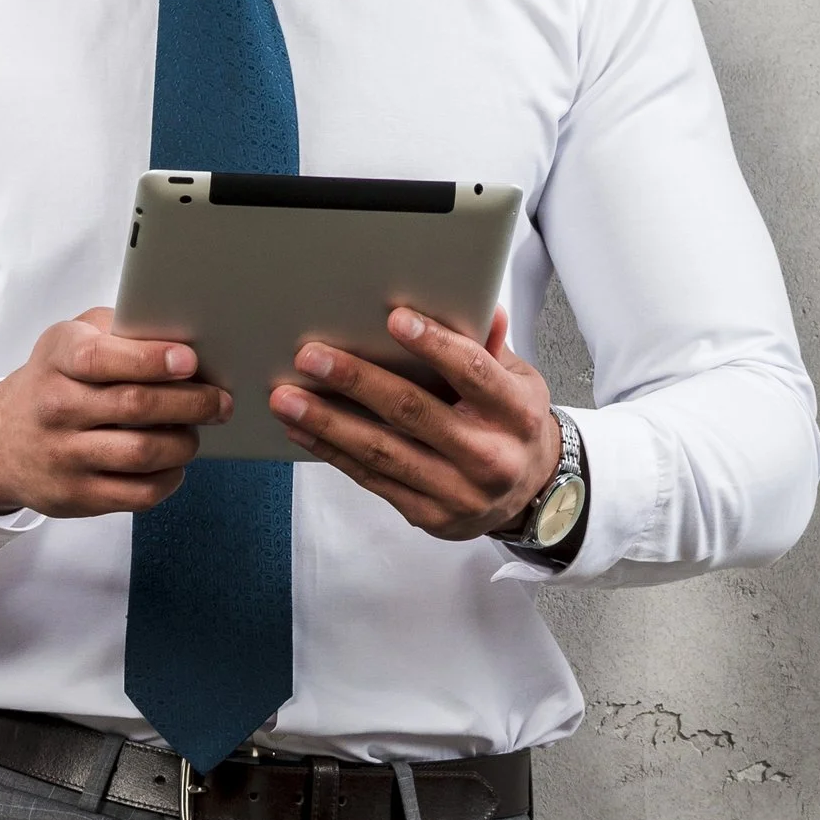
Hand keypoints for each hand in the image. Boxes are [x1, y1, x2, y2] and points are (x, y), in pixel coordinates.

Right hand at [0, 307, 230, 517]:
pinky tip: (174, 464)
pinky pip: (138, 493)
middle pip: (136, 406)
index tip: (189, 361)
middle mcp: (56, 407)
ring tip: (194, 433)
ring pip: (142, 452)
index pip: (102, 358)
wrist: (0, 440)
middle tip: (220, 402)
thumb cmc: (54, 381)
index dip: (151, 360)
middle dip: (192, 403)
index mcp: (57, 359)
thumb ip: (118, 332)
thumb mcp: (70, 340)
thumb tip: (183, 338)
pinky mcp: (76, 496)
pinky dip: (169, 478)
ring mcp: (64, 455)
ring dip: (183, 443)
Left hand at [270, 307, 560, 539]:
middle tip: (311, 356)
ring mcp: (457, 492)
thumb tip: (480, 303)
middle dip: (356, 381)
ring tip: (286, 398)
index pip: (473, 373)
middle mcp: (489, 457)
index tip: (394, 318)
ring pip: (383, 452)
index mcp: (516, 414)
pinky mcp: (429, 515)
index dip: (434, 345)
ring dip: (328, 422)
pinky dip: (333, 452)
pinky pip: (373, 480)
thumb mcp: (519, 382)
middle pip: (414, 413)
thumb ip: (490, 347)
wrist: (532, 496)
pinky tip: (302, 429)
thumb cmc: (514, 425)